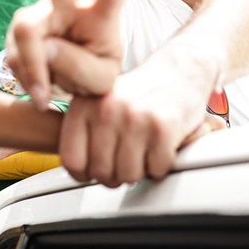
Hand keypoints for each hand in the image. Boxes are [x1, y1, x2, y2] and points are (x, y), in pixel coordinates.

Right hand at [5, 0, 142, 108]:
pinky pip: (12, 54)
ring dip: (32, 70)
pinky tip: (37, 86)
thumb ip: (76, 67)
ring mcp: (40, 15)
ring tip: (43, 95)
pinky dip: (24, 77)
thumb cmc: (94, 74)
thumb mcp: (99, 83)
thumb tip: (41, 47)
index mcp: (101, 16)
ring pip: (25, 33)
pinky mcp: (19, 29)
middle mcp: (68, 7)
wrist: (70, 86)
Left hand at [58, 74, 227, 187]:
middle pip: (101, 172)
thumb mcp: (97, 104)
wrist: (177, 72)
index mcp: (83, 106)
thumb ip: (81, 133)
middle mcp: (106, 110)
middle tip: (124, 160)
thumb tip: (74, 168)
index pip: (71, 160)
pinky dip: (160, 166)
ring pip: (128, 176)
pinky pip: (156, 170)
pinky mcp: (162, 128)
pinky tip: (159, 148)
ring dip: (139, 171)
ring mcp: (134, 119)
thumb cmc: (137, 94)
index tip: (93, 171)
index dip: (84, 174)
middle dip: (115, 175)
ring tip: (142, 152)